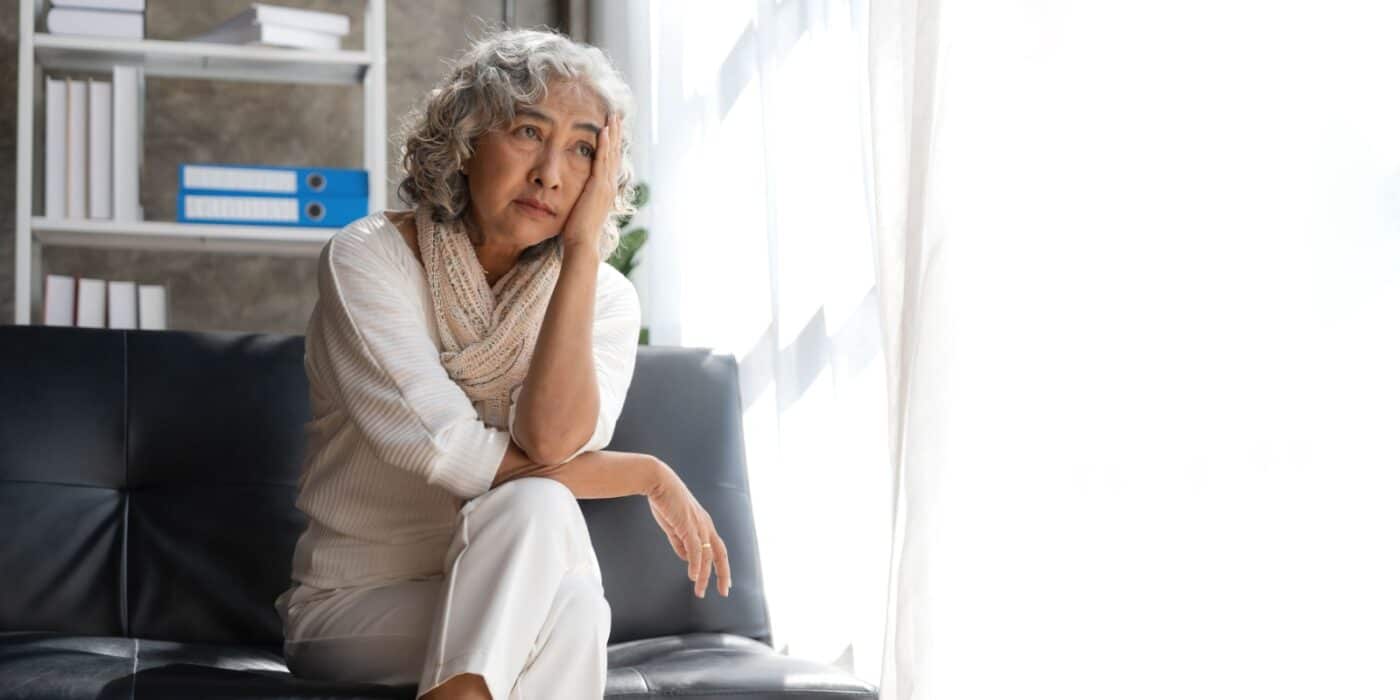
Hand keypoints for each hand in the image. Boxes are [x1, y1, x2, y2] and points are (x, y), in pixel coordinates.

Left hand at [559, 112, 623, 256]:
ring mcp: (605, 185)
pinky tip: (603, 131)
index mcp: (605, 189)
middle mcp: (609, 185)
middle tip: (617, 115)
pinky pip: (601, 161)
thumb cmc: (578, 230)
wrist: (582, 243)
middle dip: (616, 133)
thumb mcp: (581, 208)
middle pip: (615, 153)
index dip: (612, 143)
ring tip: (613, 116)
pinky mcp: (598, 186)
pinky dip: (603, 145)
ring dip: (612, 133)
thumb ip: (582, 196)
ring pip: (611, 154)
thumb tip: (575, 190)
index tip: (612, 127)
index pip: (610, 161)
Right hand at [645, 458, 731, 597]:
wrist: (658, 482)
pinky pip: (695, 550)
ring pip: (707, 556)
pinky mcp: (688, 525)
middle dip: (723, 574)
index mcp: (704, 524)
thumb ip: (680, 542)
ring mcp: (698, 525)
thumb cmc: (664, 501)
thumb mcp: (673, 526)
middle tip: (724, 592)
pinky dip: (696, 564)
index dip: (722, 566)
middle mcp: (706, 525)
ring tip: (700, 591)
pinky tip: (694, 577)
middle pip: (720, 554)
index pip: (718, 549)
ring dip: (704, 576)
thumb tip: (686, 559)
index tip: (725, 582)